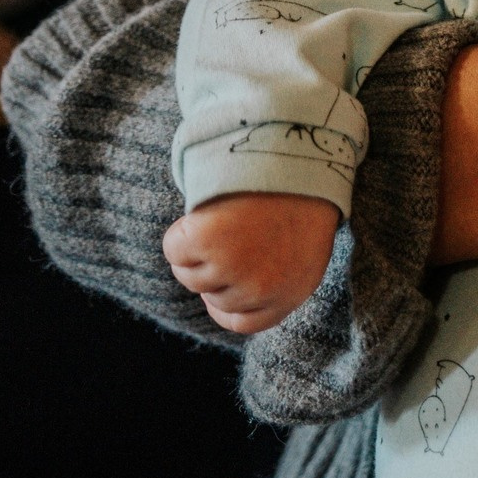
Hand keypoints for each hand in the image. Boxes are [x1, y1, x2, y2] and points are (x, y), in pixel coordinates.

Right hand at [162, 192, 341, 332]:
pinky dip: (180, 233)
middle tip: (227, 234)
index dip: (224, 305)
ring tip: (220, 219)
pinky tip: (202, 214)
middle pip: (212, 297)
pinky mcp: (207, 241)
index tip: (217, 286)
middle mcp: (261, 288)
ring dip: (194, 251)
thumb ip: (276, 279)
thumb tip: (232, 293)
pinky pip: (174, 251)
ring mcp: (232, 266)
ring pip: (189, 276)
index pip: (243, 323)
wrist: (300, 154)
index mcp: (291, 292)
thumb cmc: (302, 196)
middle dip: (212, 270)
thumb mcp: (302, 250)